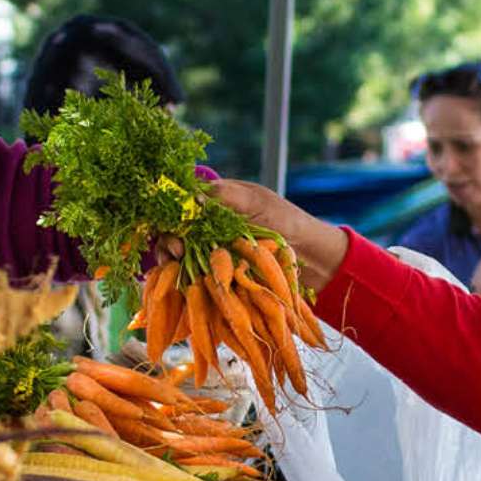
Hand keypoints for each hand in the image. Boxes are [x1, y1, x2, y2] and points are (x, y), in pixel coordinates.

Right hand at [161, 179, 349, 291]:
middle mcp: (209, 225)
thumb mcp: (258, 203)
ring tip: (174, 270)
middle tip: (176, 252)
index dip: (169, 213)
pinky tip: (177, 285)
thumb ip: (226, 196)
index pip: (179, 203)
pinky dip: (183, 281)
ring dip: (171, 262)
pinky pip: (194, 276)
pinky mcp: (219, 272)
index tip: (172, 226)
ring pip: (179, 255)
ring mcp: (213, 249)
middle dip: (168, 241)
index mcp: (216, 200)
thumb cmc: (288, 221)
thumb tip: (193, 196)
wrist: (313, 256)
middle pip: (174, 231)